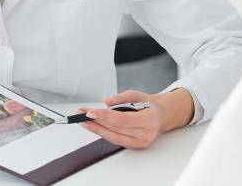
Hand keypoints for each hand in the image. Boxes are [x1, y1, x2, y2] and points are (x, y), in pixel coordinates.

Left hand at [77, 88, 193, 148]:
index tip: (90, 112)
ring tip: (83, 121)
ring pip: (114, 138)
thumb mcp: (136, 94)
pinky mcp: (134, 146)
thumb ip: (120, 98)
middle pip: (116, 130)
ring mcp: (140, 142)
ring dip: (96, 129)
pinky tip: (94, 126)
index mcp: (149, 119)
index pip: (122, 120)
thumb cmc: (148, 104)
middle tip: (81, 114)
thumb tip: (106, 101)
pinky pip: (116, 140)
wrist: (160, 115)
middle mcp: (146, 134)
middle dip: (96, 122)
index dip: (105, 117)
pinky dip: (104, 133)